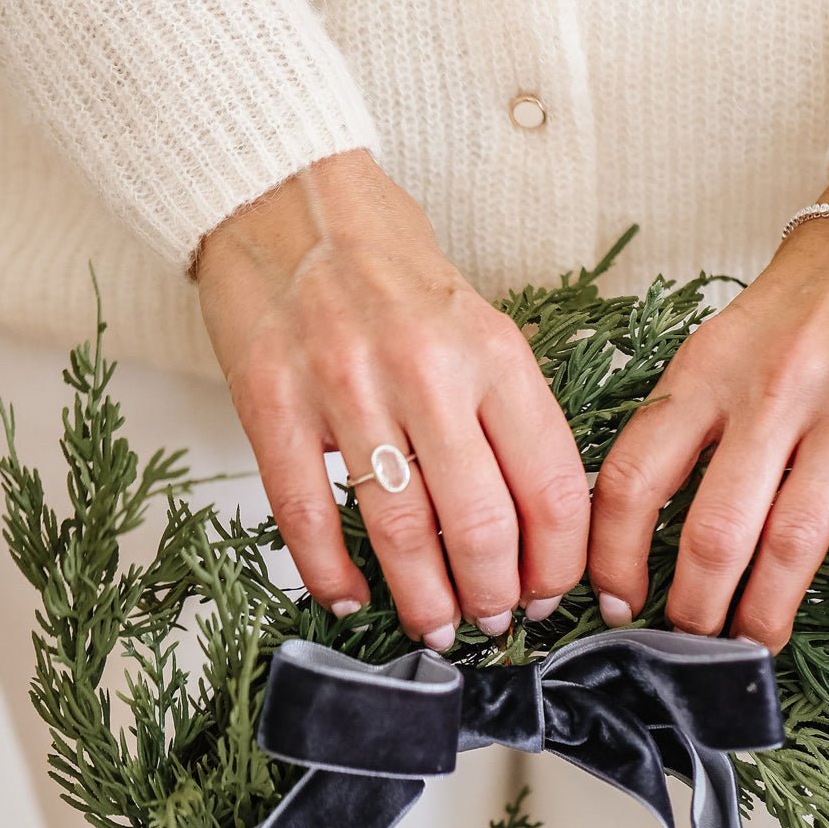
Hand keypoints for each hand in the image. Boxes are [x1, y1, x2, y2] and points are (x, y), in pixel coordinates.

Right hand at [195, 149, 588, 647]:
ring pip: (398, 531)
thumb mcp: (481, 323)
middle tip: (491, 621)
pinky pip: (305, 513)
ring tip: (434, 630)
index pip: (550, 486)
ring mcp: (345, 387)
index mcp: (494, 353)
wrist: (287, 197)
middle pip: (480, 523)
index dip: (557, 560)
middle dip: (493, 595)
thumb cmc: (394, 268)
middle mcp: (428, 371)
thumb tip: (535, 524)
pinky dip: (330, 573)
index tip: (548, 593)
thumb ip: (509, 413)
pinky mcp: (271, 401)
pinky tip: (349, 600)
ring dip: (422, 600)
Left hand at [586, 158, 828, 655]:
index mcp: (709, 373)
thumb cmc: (805, 299)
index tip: (617, 603)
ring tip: (752, 648)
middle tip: (691, 642)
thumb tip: (631, 519)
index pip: (635, 480)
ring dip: (767, 614)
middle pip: (715, 532)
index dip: (613, 557)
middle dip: (694, 609)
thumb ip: (681, 421)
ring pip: (796, 544)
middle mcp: (775, 393)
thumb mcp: (718, 342)